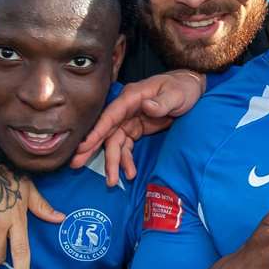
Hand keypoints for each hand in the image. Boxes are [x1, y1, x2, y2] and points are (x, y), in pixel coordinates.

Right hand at [71, 70, 205, 185]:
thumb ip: (162, 102)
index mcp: (131, 97)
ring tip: (112, 181)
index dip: (96, 131)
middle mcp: (126, 109)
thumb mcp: (176, 94)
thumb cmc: (182, 87)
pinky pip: (126, 146)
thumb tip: (146, 106)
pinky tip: (129, 173)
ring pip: (115, 142)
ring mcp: (130, 120)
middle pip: (106, 131)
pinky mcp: (136, 129)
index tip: (84, 145)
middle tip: (77, 164)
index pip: (110, 115)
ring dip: (113, 161)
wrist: (191, 89)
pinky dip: (126, 160)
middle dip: (92, 148)